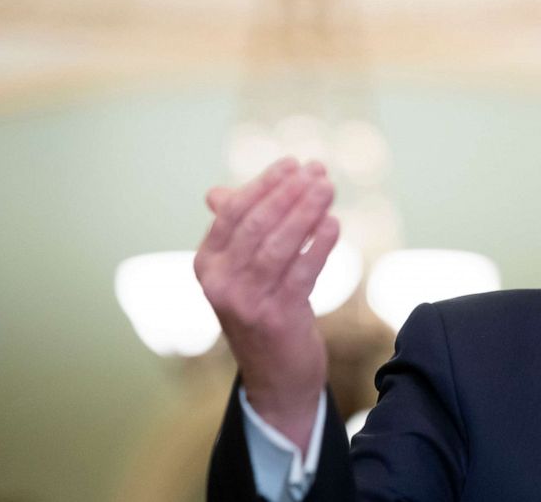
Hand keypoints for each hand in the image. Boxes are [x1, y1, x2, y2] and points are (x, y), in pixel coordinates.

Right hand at [195, 157, 338, 452]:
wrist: (276, 377)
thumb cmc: (263, 312)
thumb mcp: (243, 273)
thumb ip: (236, 231)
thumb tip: (216, 192)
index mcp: (207, 264)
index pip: (233, 213)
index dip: (265, 184)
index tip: (294, 164)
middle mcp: (220, 283)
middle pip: (257, 224)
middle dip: (289, 192)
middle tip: (318, 171)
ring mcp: (246, 303)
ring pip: (278, 245)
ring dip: (306, 211)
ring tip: (328, 188)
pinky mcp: (277, 318)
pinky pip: (301, 272)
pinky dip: (318, 245)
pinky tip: (333, 224)